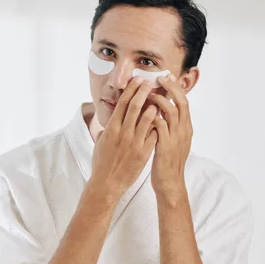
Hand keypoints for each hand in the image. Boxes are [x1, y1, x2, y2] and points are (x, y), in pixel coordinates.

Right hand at [89, 77, 157, 203]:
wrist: (107, 182)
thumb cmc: (101, 163)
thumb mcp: (100, 144)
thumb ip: (103, 133)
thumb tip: (104, 126)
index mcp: (111, 128)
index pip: (122, 103)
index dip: (131, 90)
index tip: (137, 81)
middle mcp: (122, 132)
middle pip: (135, 106)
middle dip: (143, 92)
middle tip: (150, 82)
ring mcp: (134, 142)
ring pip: (147, 118)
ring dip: (155, 105)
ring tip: (161, 97)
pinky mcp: (143, 152)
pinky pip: (154, 134)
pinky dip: (159, 124)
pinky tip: (164, 118)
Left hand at [148, 74, 192, 198]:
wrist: (169, 182)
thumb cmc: (166, 161)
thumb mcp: (171, 140)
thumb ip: (168, 125)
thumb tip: (160, 110)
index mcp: (185, 128)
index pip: (183, 101)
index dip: (176, 88)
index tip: (167, 76)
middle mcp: (183, 130)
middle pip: (181, 102)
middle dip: (171, 88)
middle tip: (160, 78)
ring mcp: (176, 138)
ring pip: (171, 111)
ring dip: (160, 99)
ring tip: (149, 92)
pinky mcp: (166, 146)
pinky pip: (160, 126)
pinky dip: (152, 116)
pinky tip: (143, 111)